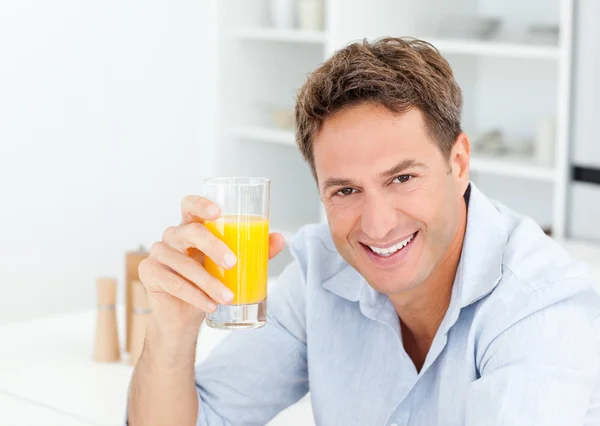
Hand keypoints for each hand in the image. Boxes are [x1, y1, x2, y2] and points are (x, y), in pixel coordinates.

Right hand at [138, 195, 285, 339]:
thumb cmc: (209, 283)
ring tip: (227, 297)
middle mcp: (172, 236)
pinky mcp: (149, 273)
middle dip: (213, 246)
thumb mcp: (232, 266)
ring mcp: (158, 253)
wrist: (185, 317)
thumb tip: (280, 238)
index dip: (201, 204)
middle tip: (233, 263)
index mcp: (191, 227)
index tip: (219, 213)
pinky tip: (209, 305)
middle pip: (190, 231)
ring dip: (208, 282)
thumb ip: (255, 251)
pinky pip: (172, 282)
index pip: (190, 205)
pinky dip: (194, 295)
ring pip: (183, 264)